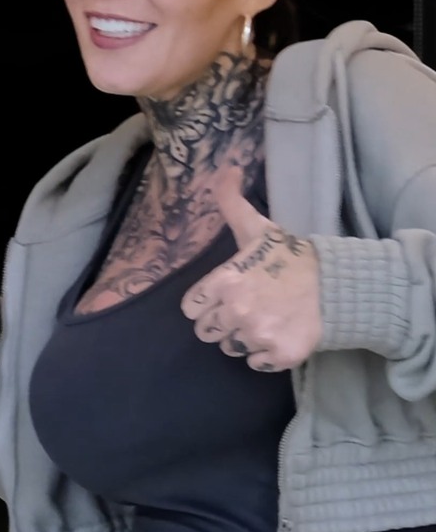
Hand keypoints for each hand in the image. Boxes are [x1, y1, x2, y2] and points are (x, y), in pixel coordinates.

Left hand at [180, 171, 320, 370]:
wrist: (338, 284)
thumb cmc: (290, 257)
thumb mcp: (256, 226)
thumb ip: (231, 200)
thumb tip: (225, 168)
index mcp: (224, 282)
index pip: (192, 309)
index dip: (206, 304)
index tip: (224, 297)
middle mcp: (236, 311)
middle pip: (208, 332)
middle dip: (223, 321)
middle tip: (247, 308)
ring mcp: (257, 336)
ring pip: (230, 348)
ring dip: (243, 337)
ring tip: (265, 318)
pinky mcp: (279, 356)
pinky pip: (256, 363)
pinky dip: (265, 354)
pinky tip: (279, 333)